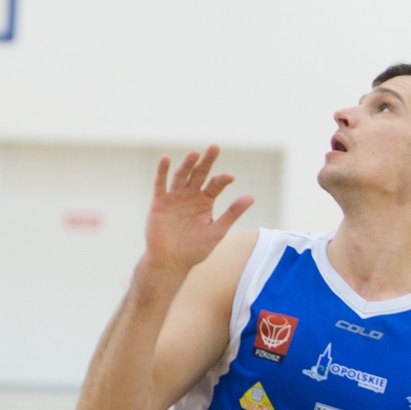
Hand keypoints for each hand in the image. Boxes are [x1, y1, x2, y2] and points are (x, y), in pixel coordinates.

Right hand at [143, 146, 252, 275]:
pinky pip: (160, 184)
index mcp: (205, 202)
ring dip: (188, 164)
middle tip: (215, 147)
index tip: (230, 178)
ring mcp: (174, 198)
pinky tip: (166, 159)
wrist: (171, 262)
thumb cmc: (195, 249)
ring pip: (181, 176)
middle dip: (206, 161)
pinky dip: (162, 171)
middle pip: (199, 174)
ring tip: (195, 153)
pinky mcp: (159, 202)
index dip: (222, 180)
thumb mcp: (217, 231)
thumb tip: (251, 197)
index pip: (215, 185)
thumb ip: (232, 213)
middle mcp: (190, 196)